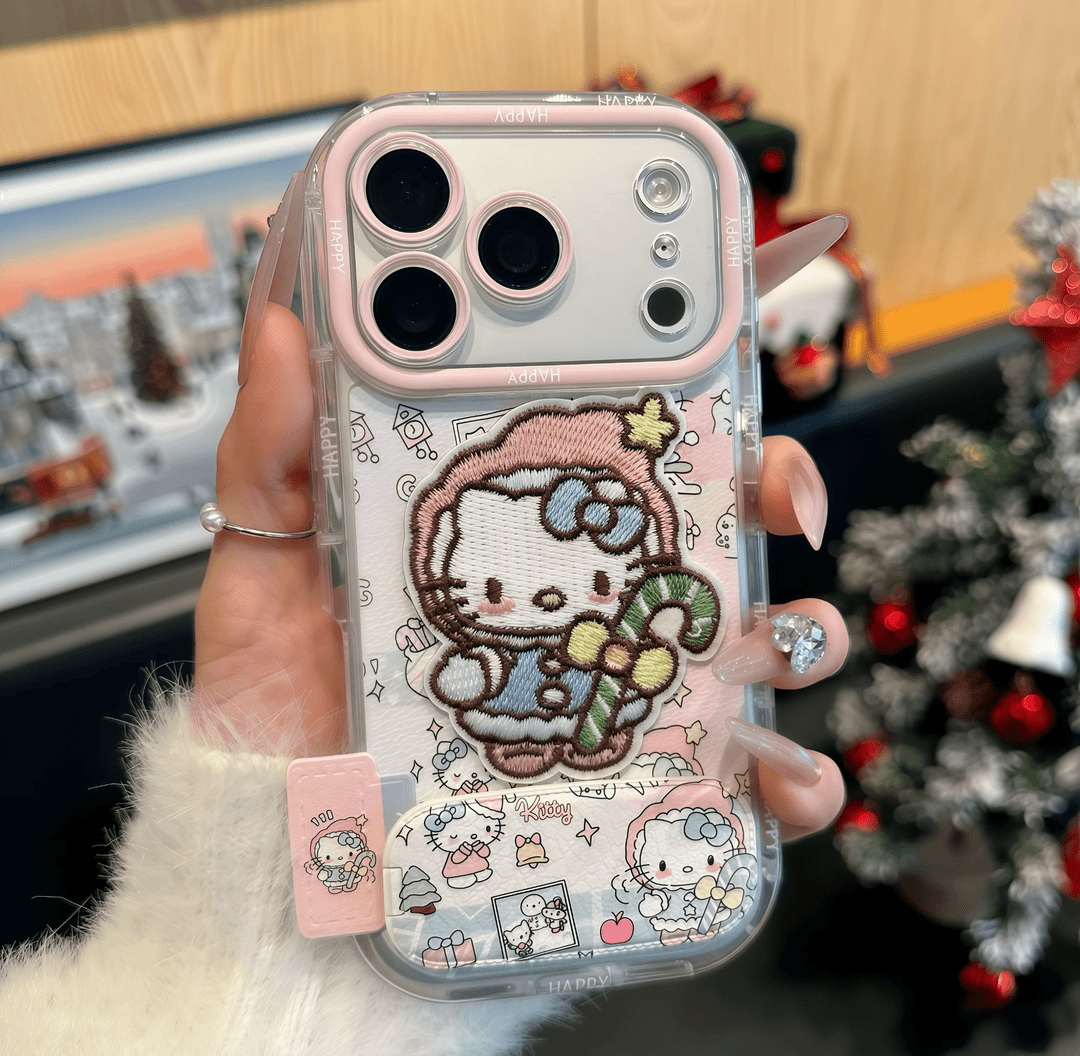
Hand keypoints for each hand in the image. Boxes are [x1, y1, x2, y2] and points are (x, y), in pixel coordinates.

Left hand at [192, 305, 845, 837]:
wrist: (285, 835)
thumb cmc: (282, 696)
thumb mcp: (267, 563)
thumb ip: (275, 452)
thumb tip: (290, 331)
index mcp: (518, 533)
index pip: (616, 446)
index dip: (683, 391)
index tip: (722, 344)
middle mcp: (586, 600)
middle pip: (716, 524)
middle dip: (778, 489)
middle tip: (777, 495)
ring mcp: (618, 686)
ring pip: (756, 642)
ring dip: (802, 631)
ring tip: (781, 641)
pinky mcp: (630, 782)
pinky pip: (740, 781)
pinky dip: (788, 779)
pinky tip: (779, 781)